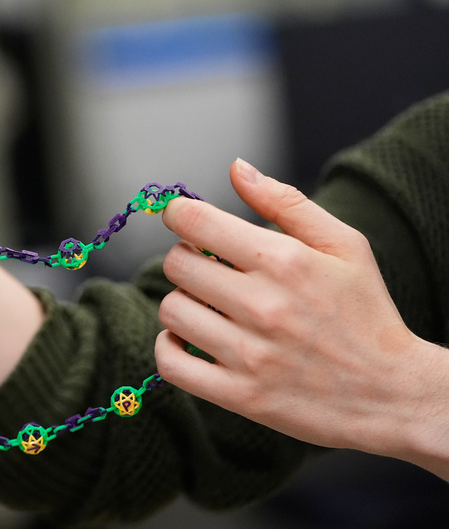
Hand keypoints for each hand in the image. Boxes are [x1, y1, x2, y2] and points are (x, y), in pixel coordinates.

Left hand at [154, 158, 441, 462]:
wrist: (395, 395)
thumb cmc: (365, 313)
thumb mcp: (344, 245)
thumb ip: (285, 201)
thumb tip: (236, 168)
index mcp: (284, 260)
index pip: (195, 222)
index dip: (179, 215)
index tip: (184, 220)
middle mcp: (263, 305)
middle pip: (177, 264)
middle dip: (187, 259)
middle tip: (211, 270)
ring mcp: (249, 354)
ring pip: (171, 310)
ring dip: (183, 304)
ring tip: (211, 308)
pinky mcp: (239, 396)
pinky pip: (170, 363)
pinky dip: (170, 347)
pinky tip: (193, 340)